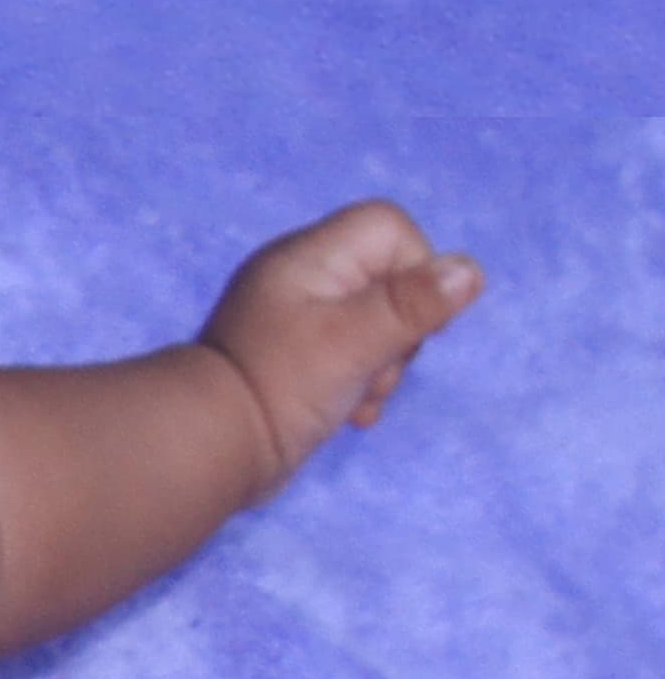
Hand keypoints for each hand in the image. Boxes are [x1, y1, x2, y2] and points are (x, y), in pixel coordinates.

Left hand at [200, 198, 482, 489]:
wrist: (209, 449)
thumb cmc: (281, 384)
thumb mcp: (355, 340)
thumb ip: (412, 304)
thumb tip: (468, 270)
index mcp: (307, 258)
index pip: (389, 229)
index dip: (416, 268)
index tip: (408, 319)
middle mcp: (300, 281)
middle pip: (391, 281)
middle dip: (401, 330)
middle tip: (374, 365)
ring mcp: (298, 322)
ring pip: (377, 327)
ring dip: (383, 366)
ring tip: (357, 395)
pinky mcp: (299, 362)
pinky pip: (354, 359)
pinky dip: (362, 385)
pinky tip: (350, 414)